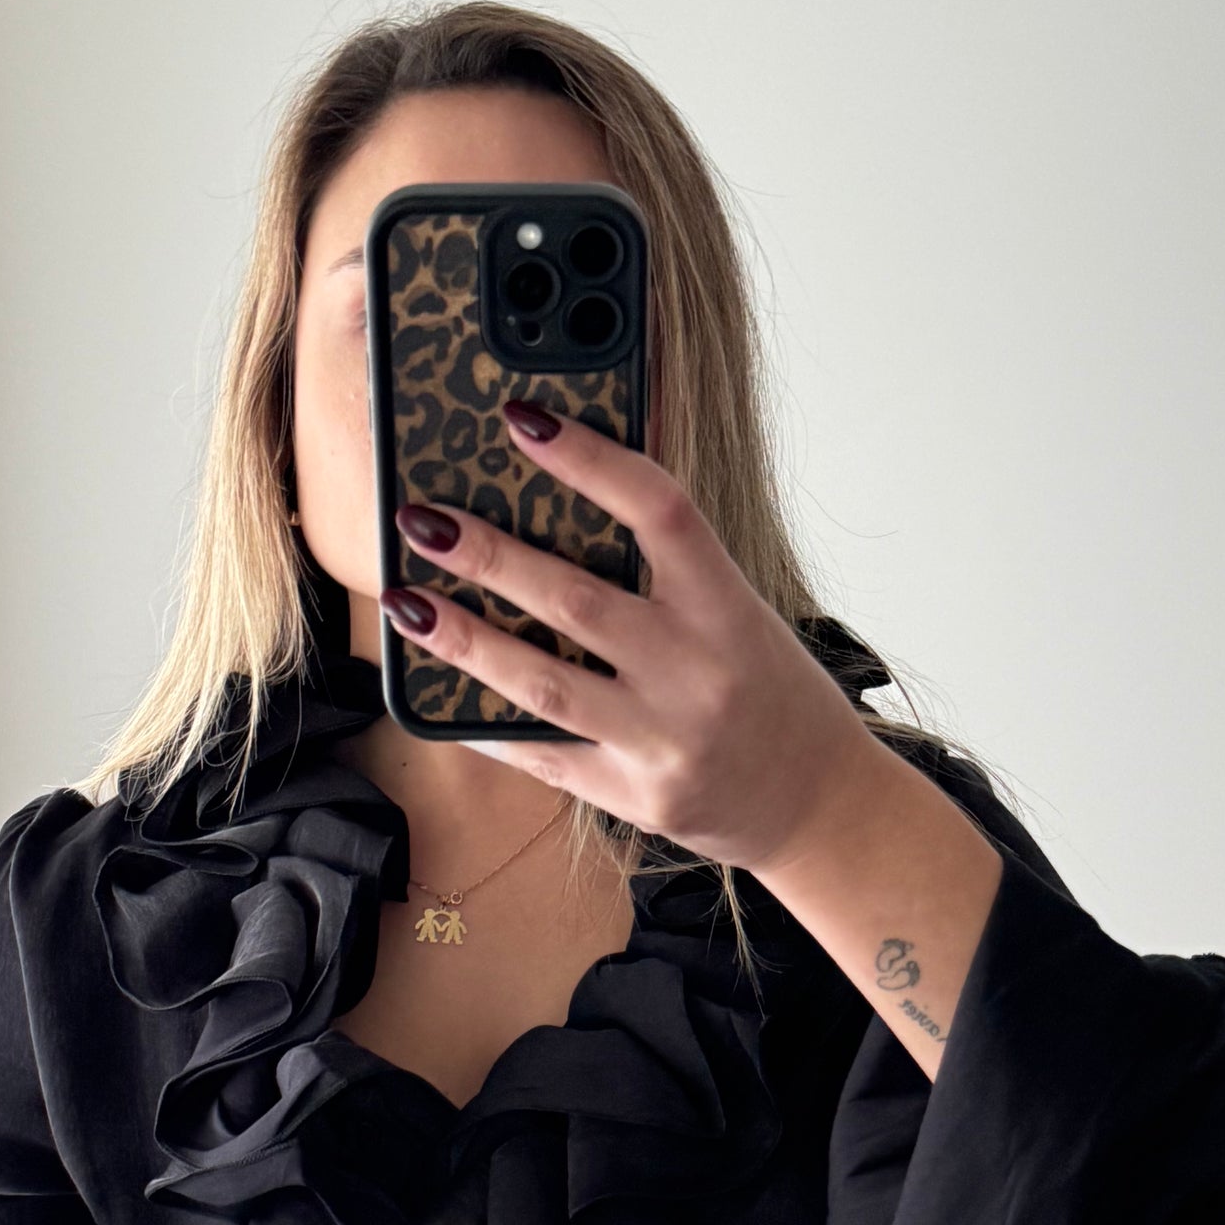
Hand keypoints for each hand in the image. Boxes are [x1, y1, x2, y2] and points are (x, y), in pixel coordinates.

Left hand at [381, 400, 883, 877]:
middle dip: (489, 555)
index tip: (522, 419)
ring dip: (465, 641)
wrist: (817, 805)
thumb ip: (670, 569)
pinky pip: (544, 756)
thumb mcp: (741, 614)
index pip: (659, 511)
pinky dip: (485, 725)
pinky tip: (436, 698)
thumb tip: (567, 500)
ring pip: (544, 684)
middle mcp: (697, 673)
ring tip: (406, 604)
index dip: (589, 459)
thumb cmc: (771, 692)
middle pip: (576, 600)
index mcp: (728, 609)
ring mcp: (663, 741)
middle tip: (422, 519)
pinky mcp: (635, 797)